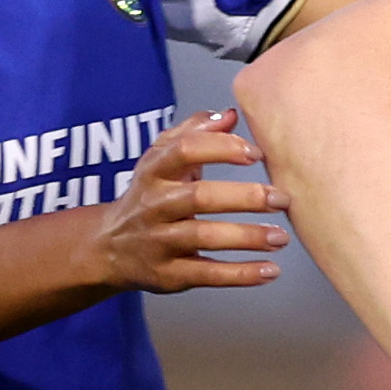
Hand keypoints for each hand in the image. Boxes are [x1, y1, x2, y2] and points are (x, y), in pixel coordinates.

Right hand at [91, 115, 290, 293]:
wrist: (109, 247)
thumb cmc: (149, 197)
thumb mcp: (160, 161)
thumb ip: (194, 133)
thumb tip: (230, 114)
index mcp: (154, 171)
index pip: (184, 151)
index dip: (221, 149)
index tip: (256, 154)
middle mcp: (153, 205)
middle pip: (199, 197)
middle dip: (244, 197)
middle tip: (281, 199)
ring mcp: (159, 241)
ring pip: (204, 237)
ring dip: (247, 237)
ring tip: (280, 236)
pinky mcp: (168, 275)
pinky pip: (207, 274)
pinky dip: (241, 274)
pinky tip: (270, 270)